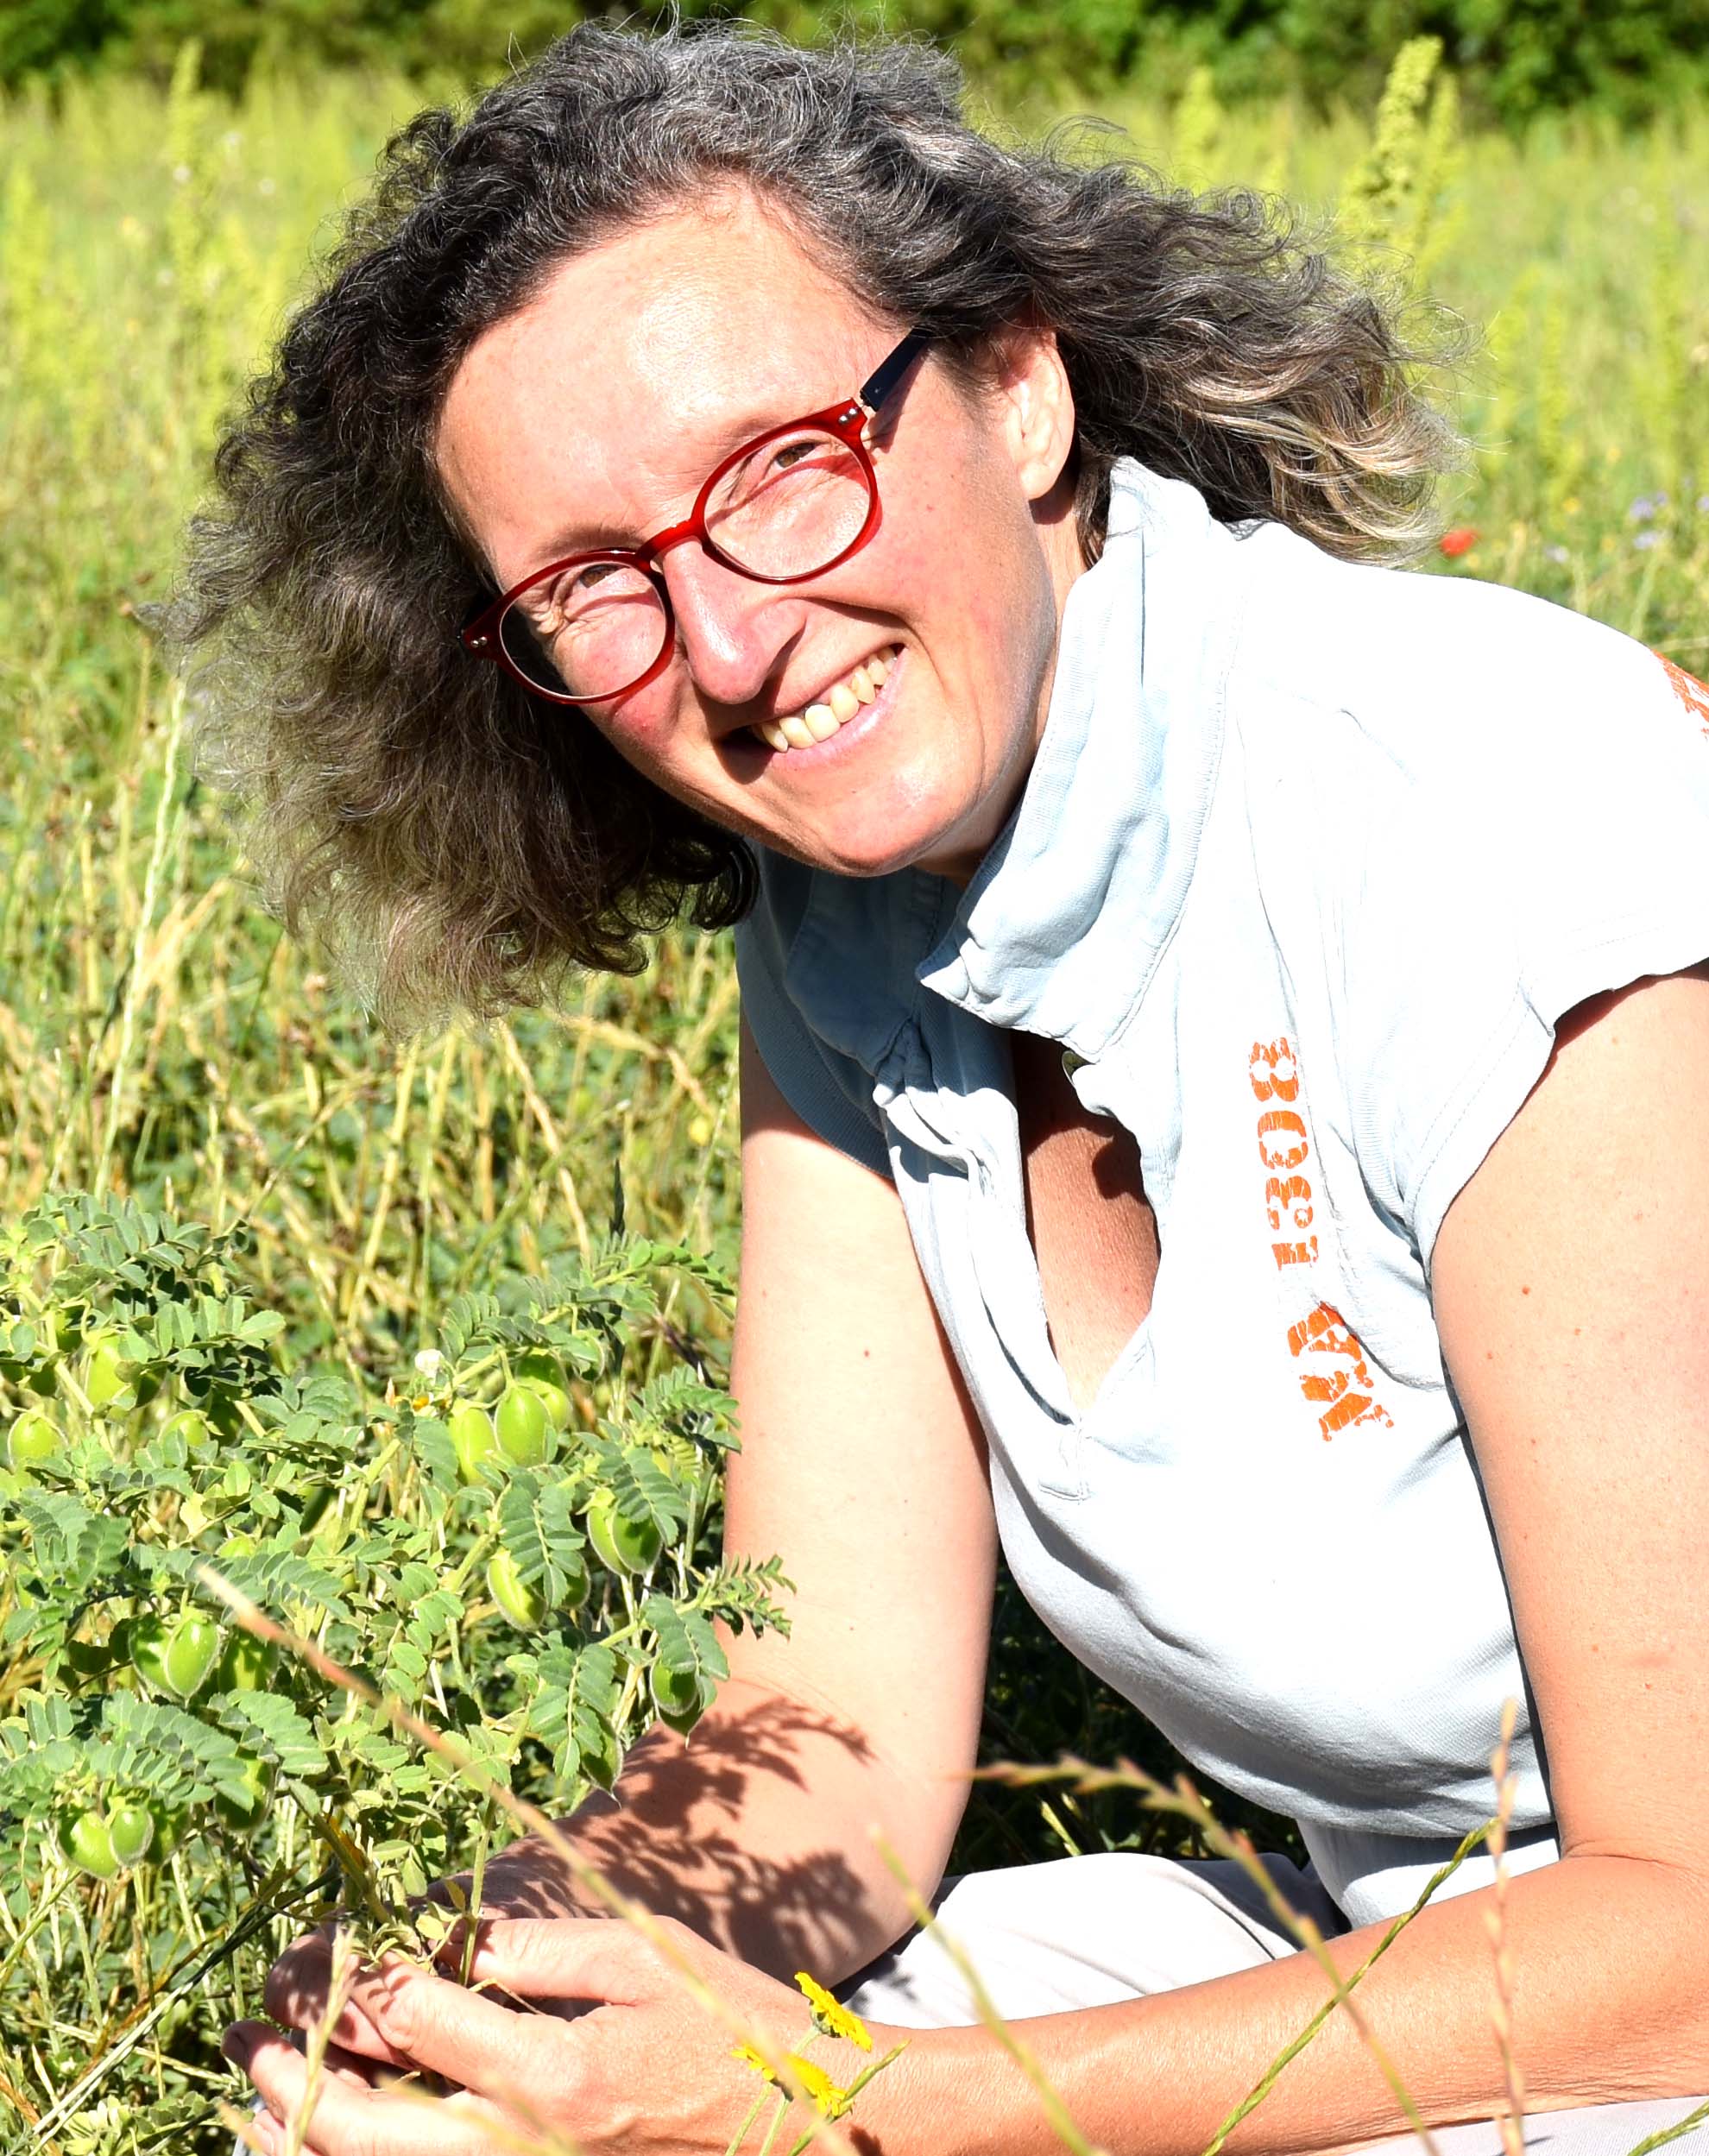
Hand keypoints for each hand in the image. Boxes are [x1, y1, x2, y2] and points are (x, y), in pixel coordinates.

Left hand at [225, 1912, 909, 2155]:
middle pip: (365, 2129)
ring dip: (306, 2142)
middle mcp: (522, 2150)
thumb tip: (445, 1943)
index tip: (310, 1953)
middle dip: (290, 2080)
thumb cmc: (720, 2027)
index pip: (414, 2021)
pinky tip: (330, 2146)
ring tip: (254, 2105)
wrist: (794, 2128)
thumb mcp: (637, 1958)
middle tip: (245, 2038)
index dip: (350, 1980)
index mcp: (552, 2076)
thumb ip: (535, 1951)